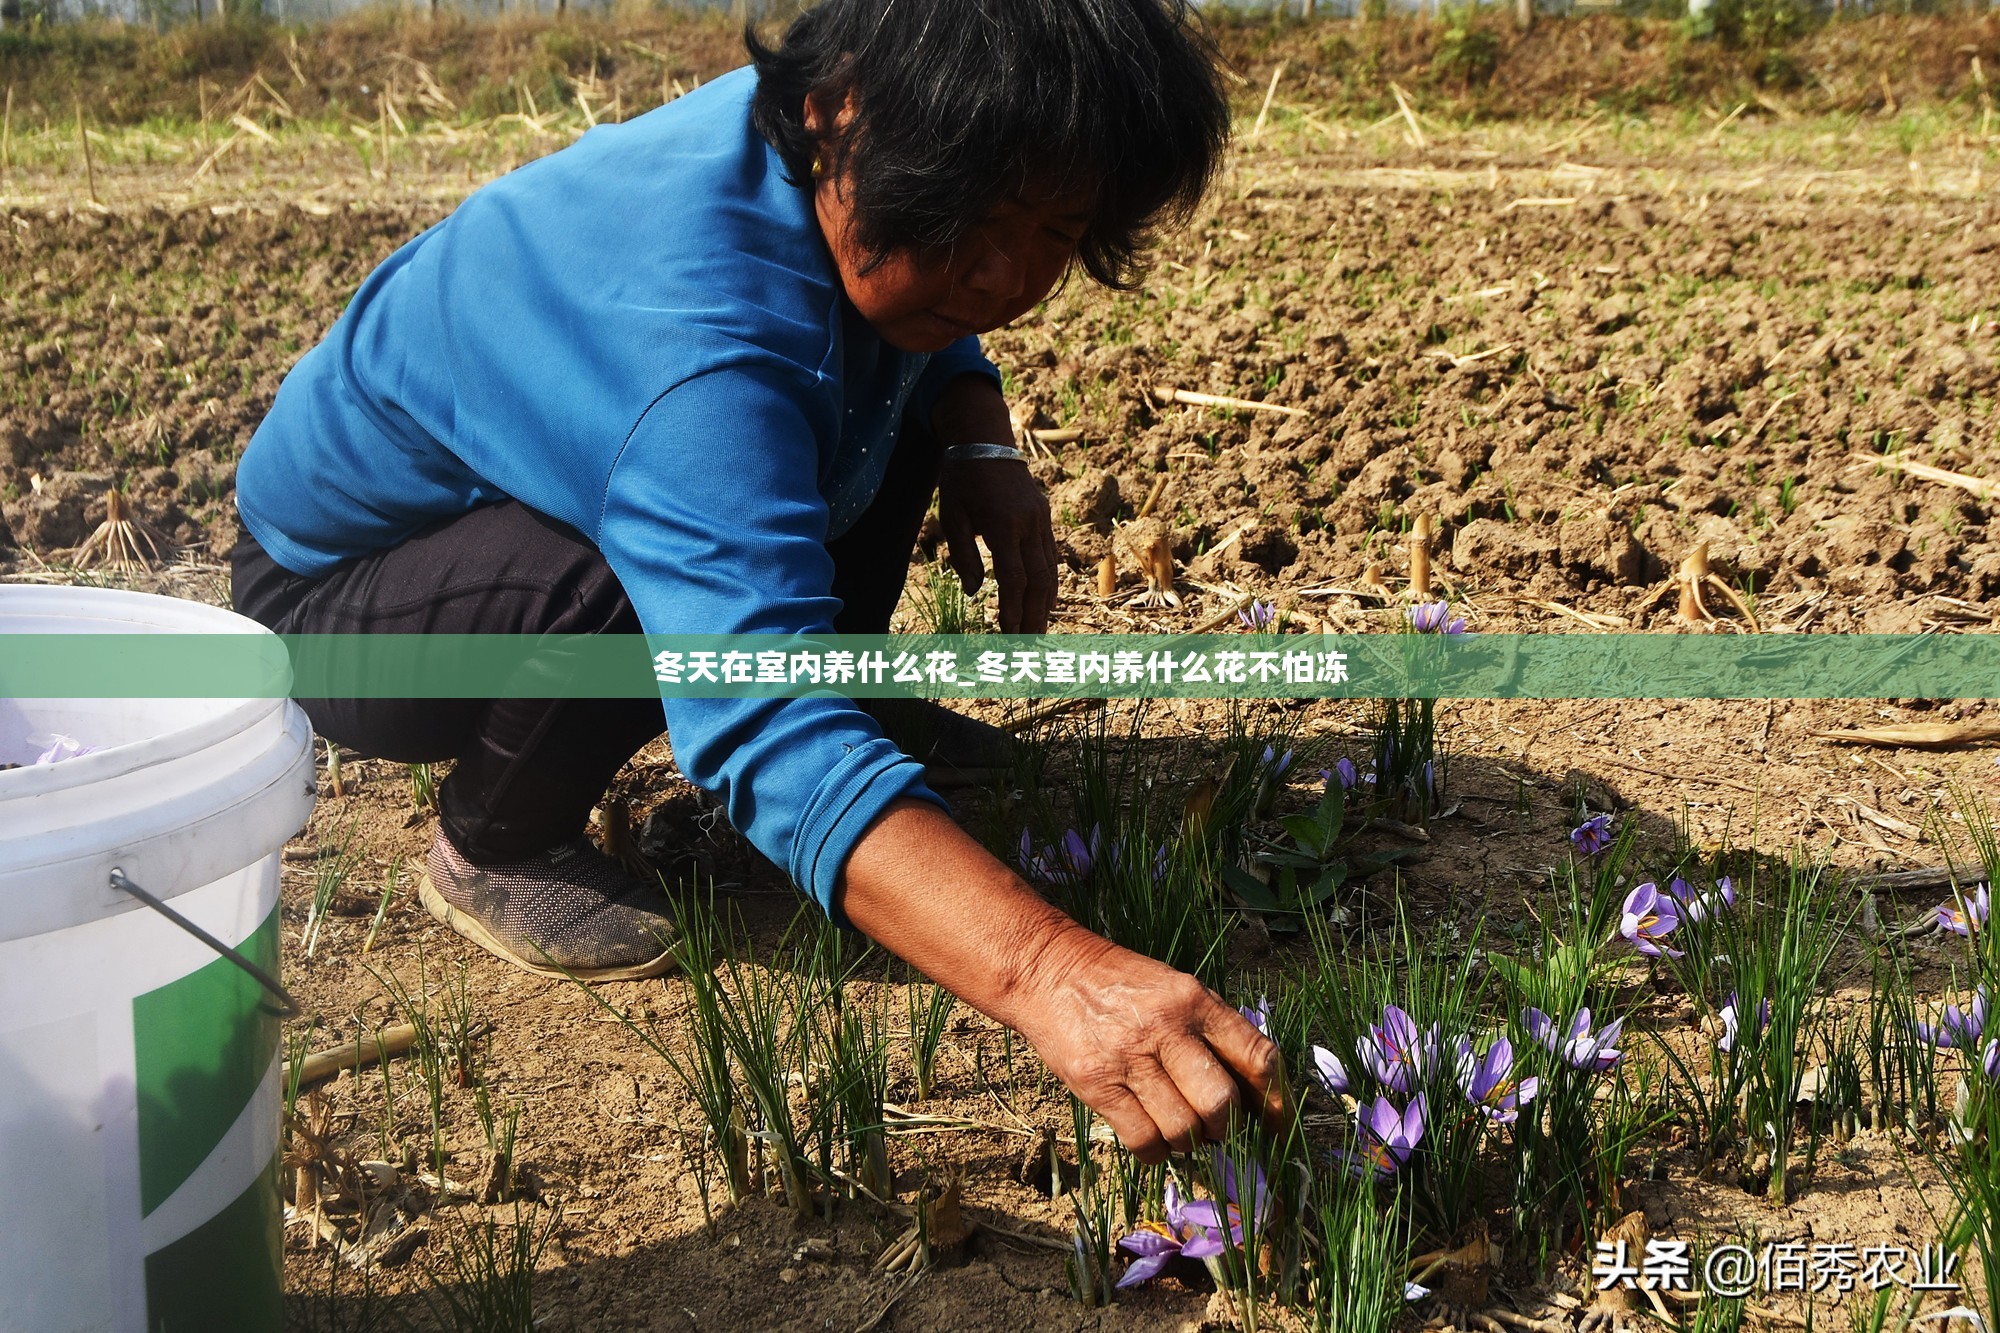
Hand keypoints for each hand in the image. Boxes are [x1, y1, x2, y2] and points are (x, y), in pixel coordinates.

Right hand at [838, 801, 1284, 1164]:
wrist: (1049, 971)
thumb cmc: (1122, 985)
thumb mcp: (1174, 989)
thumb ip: (1213, 1031)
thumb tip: (1257, 1094)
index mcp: (1194, 999)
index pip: (1255, 1055)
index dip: (1276, 1099)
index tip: (1278, 1124)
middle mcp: (1165, 1026)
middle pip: (1220, 1103)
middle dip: (1225, 1127)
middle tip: (1214, 1126)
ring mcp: (1128, 1057)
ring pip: (1182, 1128)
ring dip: (1188, 1142)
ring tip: (1179, 1131)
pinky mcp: (1096, 1084)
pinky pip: (1143, 1140)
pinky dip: (1156, 1152)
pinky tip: (1152, 1141)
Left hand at [937, 458, 1058, 632]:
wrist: (985, 441)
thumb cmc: (961, 479)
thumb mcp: (951, 516)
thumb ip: (963, 556)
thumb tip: (977, 592)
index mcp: (1003, 524)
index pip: (1013, 578)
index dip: (1013, 610)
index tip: (1008, 634)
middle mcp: (1029, 524)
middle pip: (1039, 580)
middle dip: (1034, 615)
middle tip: (1029, 645)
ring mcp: (1041, 520)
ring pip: (1051, 570)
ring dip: (1045, 604)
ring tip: (1039, 631)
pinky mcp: (1044, 517)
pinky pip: (1051, 556)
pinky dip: (1050, 582)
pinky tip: (1045, 601)